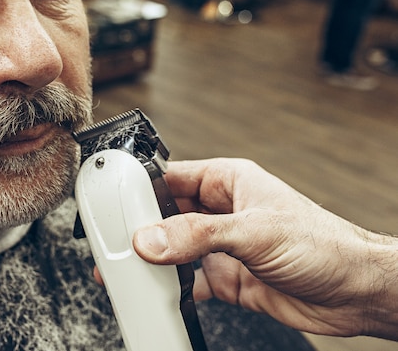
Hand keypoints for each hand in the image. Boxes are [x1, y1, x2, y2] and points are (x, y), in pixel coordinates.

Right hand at [132, 159, 397, 339]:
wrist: (355, 293)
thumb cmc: (322, 244)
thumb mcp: (254, 231)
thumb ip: (198, 235)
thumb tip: (151, 239)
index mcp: (228, 181)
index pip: (173, 176)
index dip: (142, 187)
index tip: (114, 202)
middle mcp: (222, 212)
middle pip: (167, 215)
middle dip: (142, 228)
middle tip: (115, 241)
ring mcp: (222, 246)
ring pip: (174, 249)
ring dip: (154, 260)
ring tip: (128, 268)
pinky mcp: (227, 278)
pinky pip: (188, 281)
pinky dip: (172, 289)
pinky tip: (160, 293)